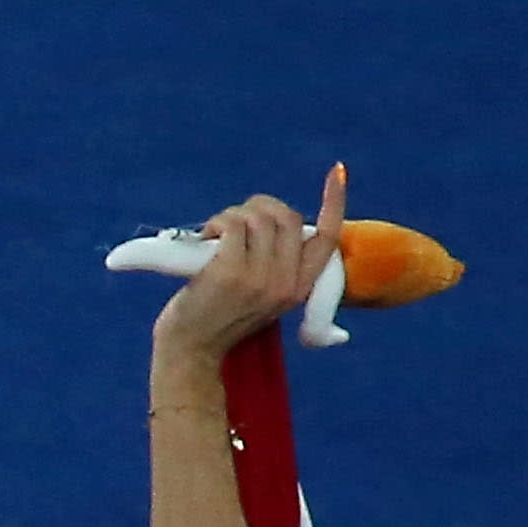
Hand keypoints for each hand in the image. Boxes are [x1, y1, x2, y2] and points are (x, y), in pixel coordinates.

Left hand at [150, 165, 346, 380]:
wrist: (190, 354)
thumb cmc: (219, 320)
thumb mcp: (262, 296)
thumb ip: (276, 264)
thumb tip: (271, 221)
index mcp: (300, 288)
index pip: (328, 238)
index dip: (335, 202)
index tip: (337, 172)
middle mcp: (286, 283)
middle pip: (288, 217)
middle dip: (259, 207)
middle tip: (233, 220)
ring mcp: (260, 279)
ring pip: (259, 218)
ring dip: (233, 215)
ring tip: (215, 232)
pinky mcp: (230, 274)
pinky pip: (234, 226)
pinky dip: (218, 223)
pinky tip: (205, 237)